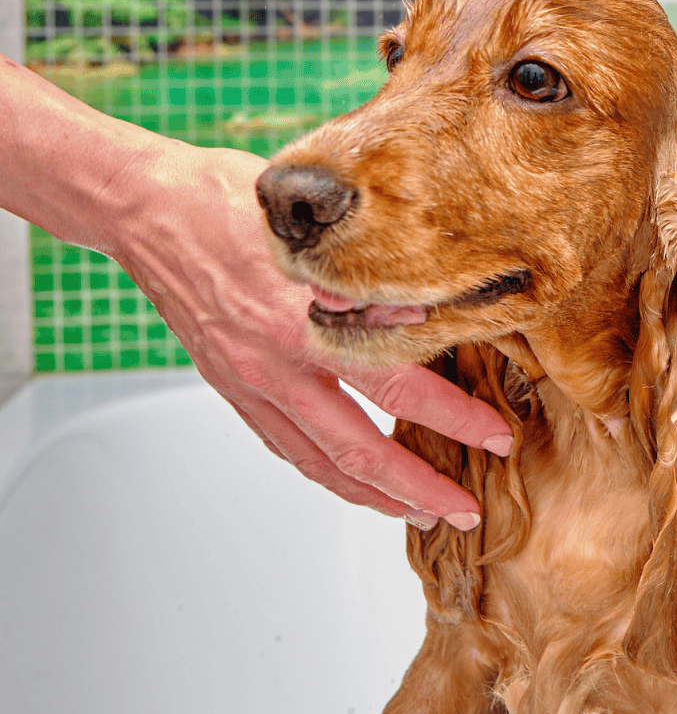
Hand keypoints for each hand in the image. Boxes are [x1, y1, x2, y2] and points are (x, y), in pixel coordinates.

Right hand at [118, 144, 510, 525]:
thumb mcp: (309, 228)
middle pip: (359, 449)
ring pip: (318, 461)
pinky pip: (282, 445)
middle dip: (418, 488)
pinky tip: (350, 480)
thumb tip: (423, 315)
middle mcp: (273, 363)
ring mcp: (247, 381)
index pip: (398, 386)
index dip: (453, 418)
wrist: (144, 208)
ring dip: (372, 495)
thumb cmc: (225, 201)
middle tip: (461, 511)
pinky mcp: (229, 385)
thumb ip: (365, 280)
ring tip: (414, 512)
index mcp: (302, 322)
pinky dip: (322, 471)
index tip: (495, 437)